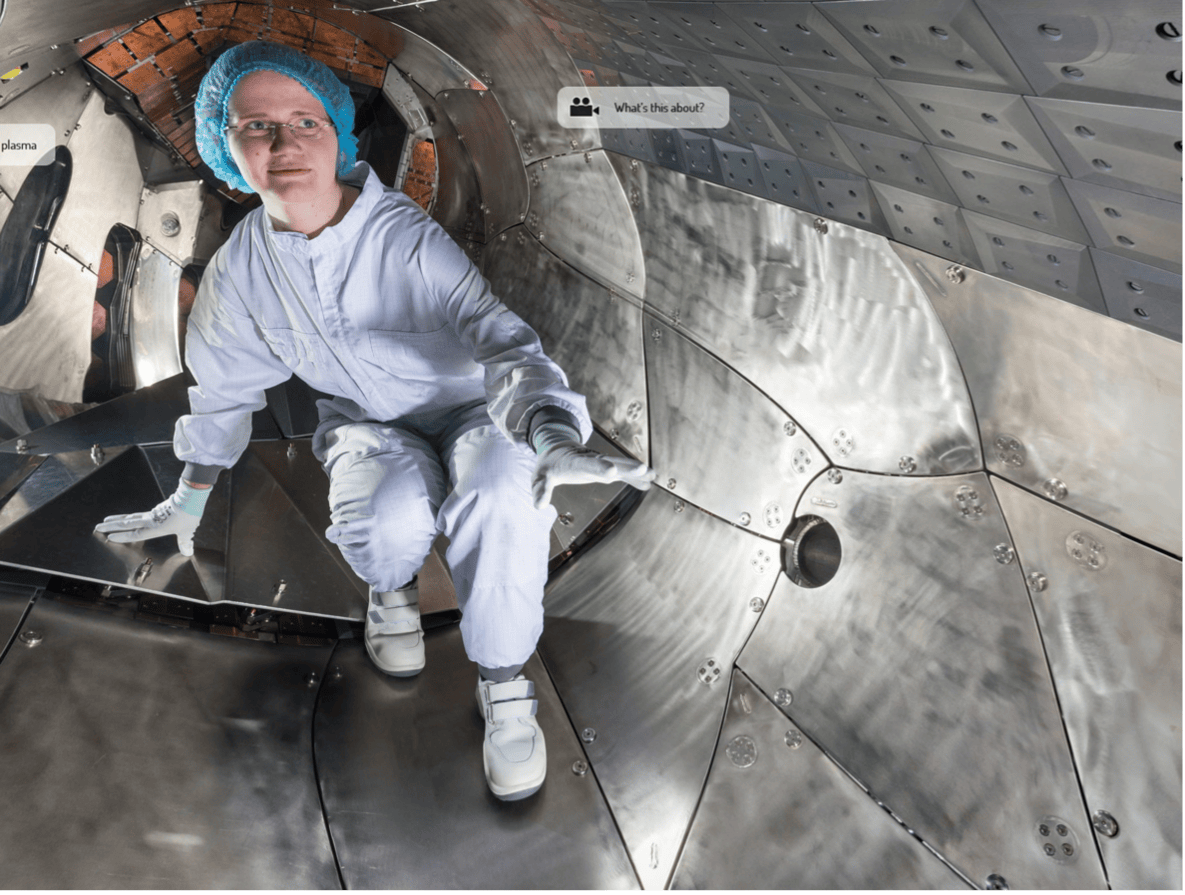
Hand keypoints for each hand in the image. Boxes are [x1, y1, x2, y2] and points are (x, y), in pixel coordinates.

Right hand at [94, 493, 200, 556]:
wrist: (191, 497)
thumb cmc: (188, 515)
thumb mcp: (188, 531)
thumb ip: (185, 541)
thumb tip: (188, 551)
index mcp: (156, 527)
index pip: (136, 533)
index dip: (123, 536)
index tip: (110, 537)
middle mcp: (150, 520)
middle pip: (127, 523)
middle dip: (111, 526)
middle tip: (98, 527)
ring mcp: (152, 513)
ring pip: (131, 517)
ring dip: (117, 519)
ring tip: (106, 520)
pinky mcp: (156, 508)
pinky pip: (139, 514)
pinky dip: (130, 516)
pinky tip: (128, 517)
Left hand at [531, 440, 655, 509]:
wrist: (558, 449)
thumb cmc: (549, 465)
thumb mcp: (539, 477)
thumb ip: (540, 490)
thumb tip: (538, 506)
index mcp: (576, 462)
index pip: (588, 464)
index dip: (600, 467)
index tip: (612, 472)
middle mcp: (592, 460)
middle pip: (612, 462)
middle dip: (627, 466)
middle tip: (643, 469)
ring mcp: (601, 463)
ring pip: (621, 465)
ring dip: (636, 470)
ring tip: (652, 474)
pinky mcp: (606, 468)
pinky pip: (623, 473)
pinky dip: (635, 478)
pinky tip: (649, 483)